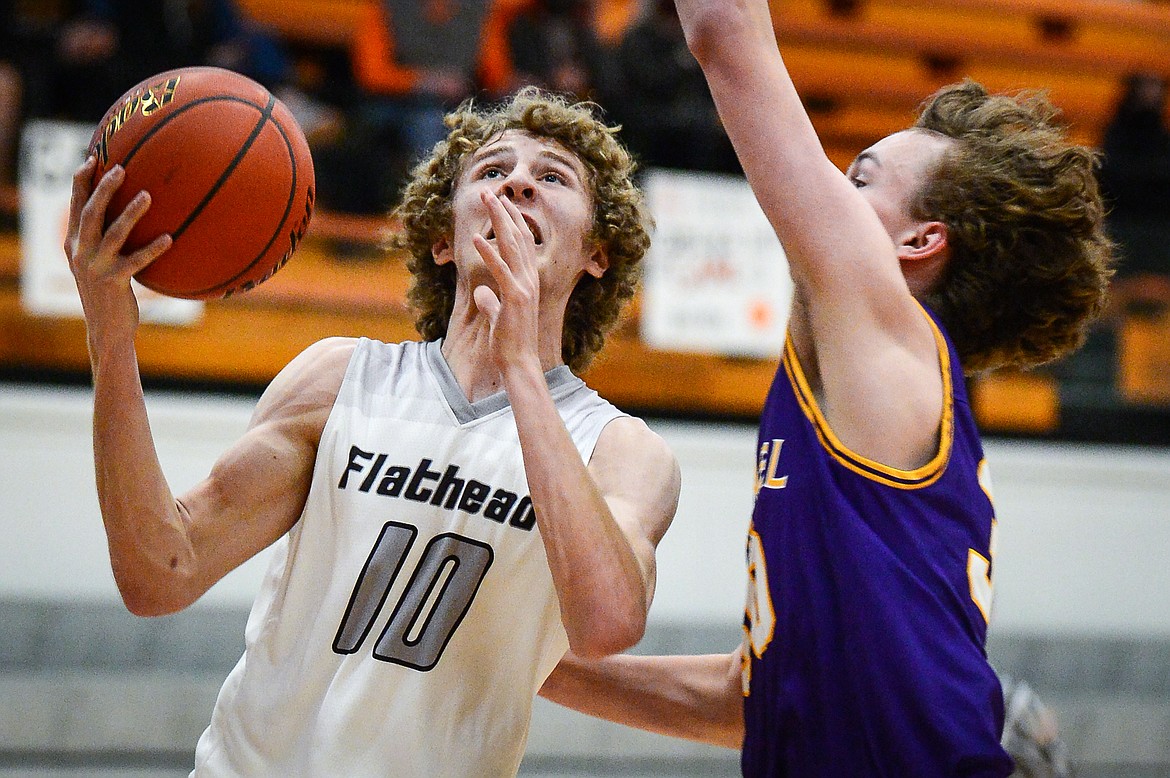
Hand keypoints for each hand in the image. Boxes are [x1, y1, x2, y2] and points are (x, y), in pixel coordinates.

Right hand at [64, 158, 171, 337]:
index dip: (80, 182)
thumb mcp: (100, 264)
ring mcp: (96, 267)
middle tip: (121, 168)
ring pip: (113, 233)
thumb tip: (128, 216)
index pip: (75, 206)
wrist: (106, 329)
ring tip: (148, 195)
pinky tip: (170, 239)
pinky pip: (136, 261)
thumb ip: (106, 241)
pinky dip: (153, 249)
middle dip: (103, 188)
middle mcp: (80, 252)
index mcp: (75, 244)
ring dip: (130, 213)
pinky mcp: (114, 282)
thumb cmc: (109, 293)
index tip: (90, 159)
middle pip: (90, 212)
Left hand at [471, 190, 541, 371]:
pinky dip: (490, 253)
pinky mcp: (514, 298)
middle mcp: (530, 279)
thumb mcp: (497, 316)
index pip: (522, 243)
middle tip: (491, 192)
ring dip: (498, 221)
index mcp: (528, 281)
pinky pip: (501, 271)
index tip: (501, 202)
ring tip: (486, 201)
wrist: (518, 362)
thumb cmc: (508, 341)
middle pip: (518, 237)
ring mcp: (524, 287)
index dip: (512, 220)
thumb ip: (491, 302)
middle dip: (503, 212)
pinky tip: (478, 238)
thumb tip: (482, 293)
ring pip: (512, 246)